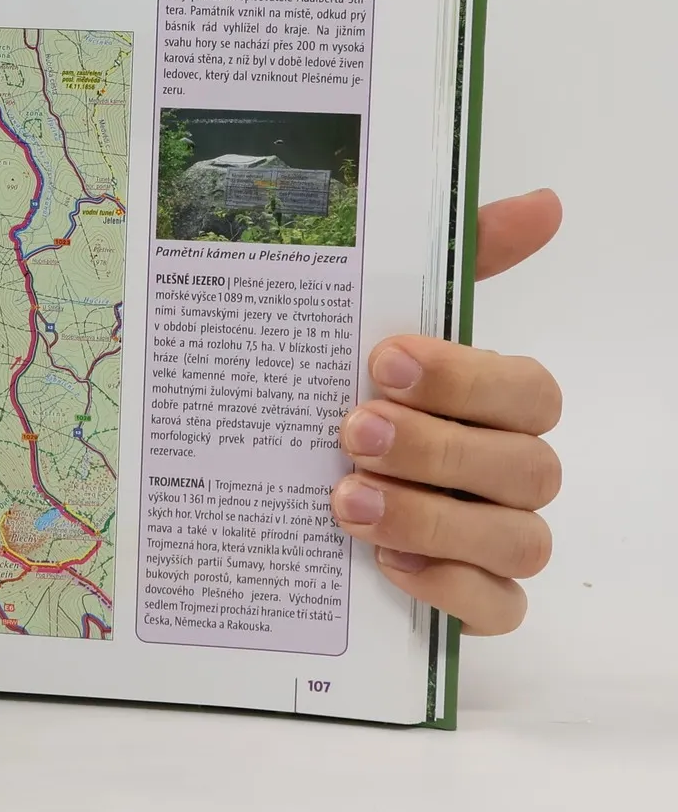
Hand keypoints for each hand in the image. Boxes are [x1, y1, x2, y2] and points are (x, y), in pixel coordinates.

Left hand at [330, 190, 562, 633]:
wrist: (267, 474)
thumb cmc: (348, 386)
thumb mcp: (379, 315)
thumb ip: (459, 257)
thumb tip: (543, 202)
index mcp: (496, 402)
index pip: (529, 391)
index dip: (465, 378)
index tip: (382, 361)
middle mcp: (510, 470)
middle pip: (526, 467)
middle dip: (437, 449)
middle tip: (353, 433)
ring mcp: (498, 538)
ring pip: (517, 539)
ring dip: (433, 519)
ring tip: (347, 501)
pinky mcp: (474, 600)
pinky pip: (500, 610)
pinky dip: (450, 590)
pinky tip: (387, 566)